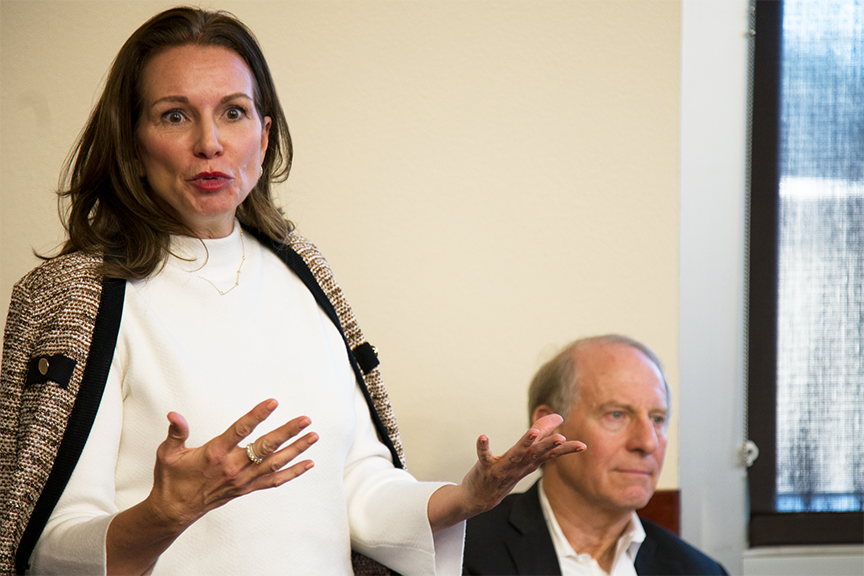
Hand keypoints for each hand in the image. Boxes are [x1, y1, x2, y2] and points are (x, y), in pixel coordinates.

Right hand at [107, 399, 317, 575]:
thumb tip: (174, 414)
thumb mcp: (167, 453)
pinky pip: (274, 481)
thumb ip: (176, 432)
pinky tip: (308, 463)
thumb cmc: (172, 479)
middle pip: (265, 447)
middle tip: (305, 419)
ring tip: (313, 436)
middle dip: (288, 432)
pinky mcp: (246, 488)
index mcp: (215, 454)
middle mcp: (233, 467)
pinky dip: (292, 473)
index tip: (273, 402)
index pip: (241, 431)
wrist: (174, 511)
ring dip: (296, 449)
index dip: (257, 415)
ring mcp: (242, 480)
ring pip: (275, 463)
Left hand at [427, 413, 584, 531]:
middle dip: (548, 445)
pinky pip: (484, 456)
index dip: (565, 449)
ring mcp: (502, 468)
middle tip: (561, 437)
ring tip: (533, 431)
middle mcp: (519, 466)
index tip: (583, 445)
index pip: (550, 455)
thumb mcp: (524, 458)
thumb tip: (556, 420)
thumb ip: (539, 441)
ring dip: (524, 443)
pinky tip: (483, 436)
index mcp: (529, 463)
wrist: (479, 498)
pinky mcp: (485, 468)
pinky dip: (483, 447)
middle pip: (536, 454)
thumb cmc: (504, 473)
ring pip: (515, 455)